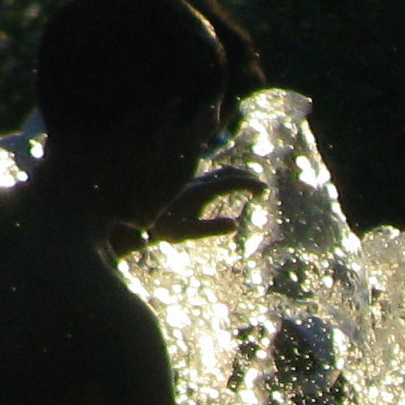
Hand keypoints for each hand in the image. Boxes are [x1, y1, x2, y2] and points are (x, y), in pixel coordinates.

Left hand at [145, 167, 263, 245]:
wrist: (140, 217)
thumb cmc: (165, 228)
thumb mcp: (188, 233)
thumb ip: (211, 228)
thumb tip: (235, 224)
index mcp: (202, 191)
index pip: (232, 181)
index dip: (251, 184)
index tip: (265, 191)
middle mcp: (199, 182)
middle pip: (229, 172)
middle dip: (248, 178)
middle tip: (262, 188)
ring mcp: (193, 181)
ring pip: (221, 172)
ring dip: (239, 175)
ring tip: (251, 185)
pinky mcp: (189, 184)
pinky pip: (213, 175)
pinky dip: (228, 177)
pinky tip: (228, 185)